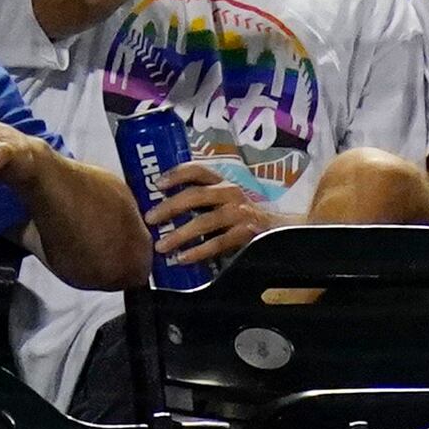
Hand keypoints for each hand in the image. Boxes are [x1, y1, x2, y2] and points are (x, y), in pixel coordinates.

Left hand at [146, 159, 274, 273]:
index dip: (176, 174)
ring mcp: (240, 213)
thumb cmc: (240, 217)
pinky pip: (218, 243)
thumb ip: (198, 200)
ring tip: (161, 246)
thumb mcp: (222, 201)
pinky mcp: (247, 233)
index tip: (157, 184)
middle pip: (197, 195)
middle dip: (170, 207)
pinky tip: (182, 258)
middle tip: (150, 219)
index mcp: (222, 183)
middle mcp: (231, 193)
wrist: (278, 231)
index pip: (198, 170)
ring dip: (180, 234)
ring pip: (205, 221)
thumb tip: (157, 208)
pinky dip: (198, 251)